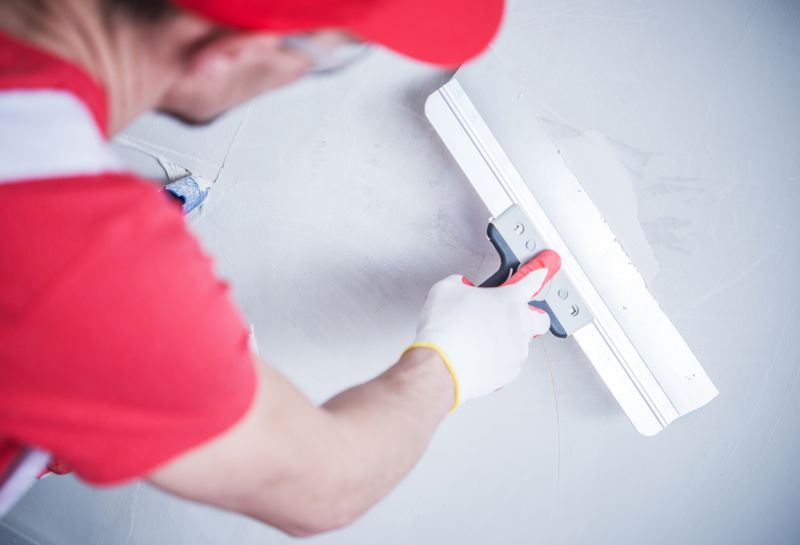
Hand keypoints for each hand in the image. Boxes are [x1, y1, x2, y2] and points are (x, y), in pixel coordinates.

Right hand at [407, 250, 560, 409]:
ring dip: (508, 339)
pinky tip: (479, 355)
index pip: (531, 281)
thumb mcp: (445, 290)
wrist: (441, 367)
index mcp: (509, 300)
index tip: (543, 269)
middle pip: (541, 318)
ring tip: (482, 338)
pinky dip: (498, 359)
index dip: (538, 272)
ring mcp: (516, 351)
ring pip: (523, 343)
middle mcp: (519, 326)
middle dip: (532, 315)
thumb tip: (460, 287)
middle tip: (513, 314)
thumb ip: (459, 284)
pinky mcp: (508, 373)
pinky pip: (509, 363)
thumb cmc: (446, 330)